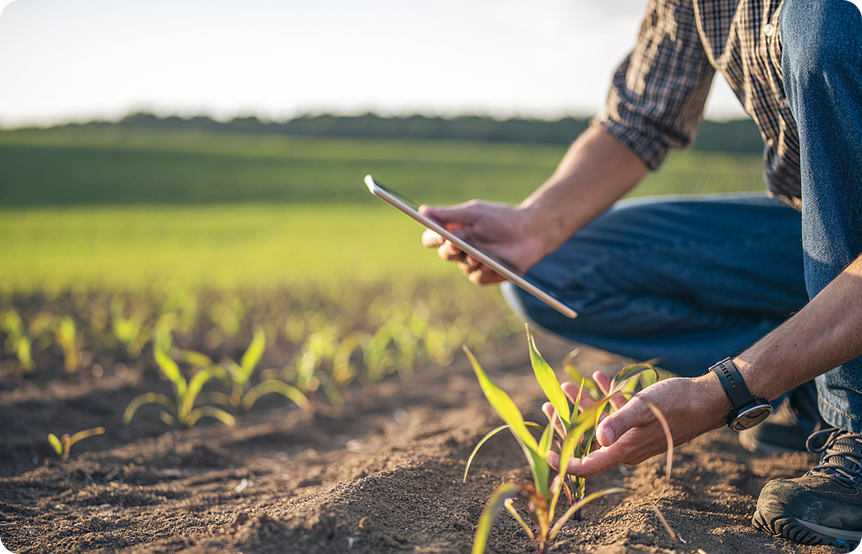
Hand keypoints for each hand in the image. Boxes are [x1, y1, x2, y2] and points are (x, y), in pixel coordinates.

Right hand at [419, 201, 544, 284]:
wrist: (530, 231)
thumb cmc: (501, 218)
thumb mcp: (474, 212)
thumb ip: (449, 214)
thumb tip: (422, 211)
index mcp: (453, 232)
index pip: (432, 238)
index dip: (433, 238)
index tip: (438, 235)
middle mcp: (459, 249)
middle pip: (444, 254)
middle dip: (450, 249)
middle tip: (456, 245)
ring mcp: (471, 264)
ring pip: (462, 265)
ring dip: (469, 259)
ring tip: (479, 254)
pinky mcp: (485, 276)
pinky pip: (476, 276)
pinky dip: (483, 270)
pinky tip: (491, 264)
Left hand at [543, 371, 729, 477]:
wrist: (708, 399)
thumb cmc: (677, 403)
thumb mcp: (644, 408)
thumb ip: (620, 421)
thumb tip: (598, 438)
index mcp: (625, 450)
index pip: (587, 466)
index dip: (564, 462)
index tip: (544, 452)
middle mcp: (626, 448)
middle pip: (588, 443)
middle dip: (566, 425)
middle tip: (547, 406)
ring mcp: (634, 435)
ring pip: (601, 424)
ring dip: (584, 405)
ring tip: (566, 386)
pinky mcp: (642, 422)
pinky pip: (618, 412)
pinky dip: (606, 396)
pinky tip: (599, 377)